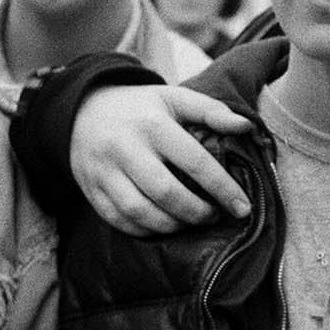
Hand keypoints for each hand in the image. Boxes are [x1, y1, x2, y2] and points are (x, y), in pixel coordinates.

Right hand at [70, 85, 251, 234]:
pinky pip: (119, 221)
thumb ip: (211, 111)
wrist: (83, 110)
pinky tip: (163, 225)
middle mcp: (125, 148)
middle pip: (166, 192)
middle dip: (196, 212)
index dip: (222, 188)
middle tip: (213, 216)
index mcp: (153, 124)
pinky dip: (145, 230)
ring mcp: (104, 171)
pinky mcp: (91, 190)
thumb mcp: (174, 98)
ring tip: (190, 221)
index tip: (242, 208)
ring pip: (140, 212)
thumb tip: (245, 127)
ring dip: (172, 225)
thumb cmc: (140, 108)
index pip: (194, 161)